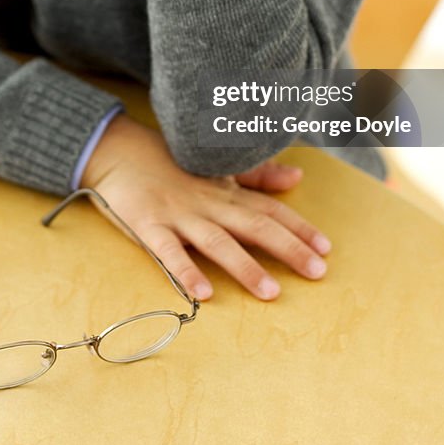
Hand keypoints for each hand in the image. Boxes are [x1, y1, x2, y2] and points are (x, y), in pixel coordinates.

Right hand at [80, 115, 330, 300]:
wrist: (117, 150)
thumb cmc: (168, 161)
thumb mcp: (215, 166)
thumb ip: (256, 175)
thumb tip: (297, 176)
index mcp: (224, 191)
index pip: (268, 209)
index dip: (298, 227)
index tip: (326, 248)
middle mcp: (207, 203)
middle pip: (254, 225)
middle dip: (287, 248)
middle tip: (317, 272)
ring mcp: (178, 215)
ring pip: (217, 242)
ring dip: (245, 267)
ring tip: (271, 292)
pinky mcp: (148, 227)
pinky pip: (168, 253)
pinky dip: (185, 272)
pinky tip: (203, 294)